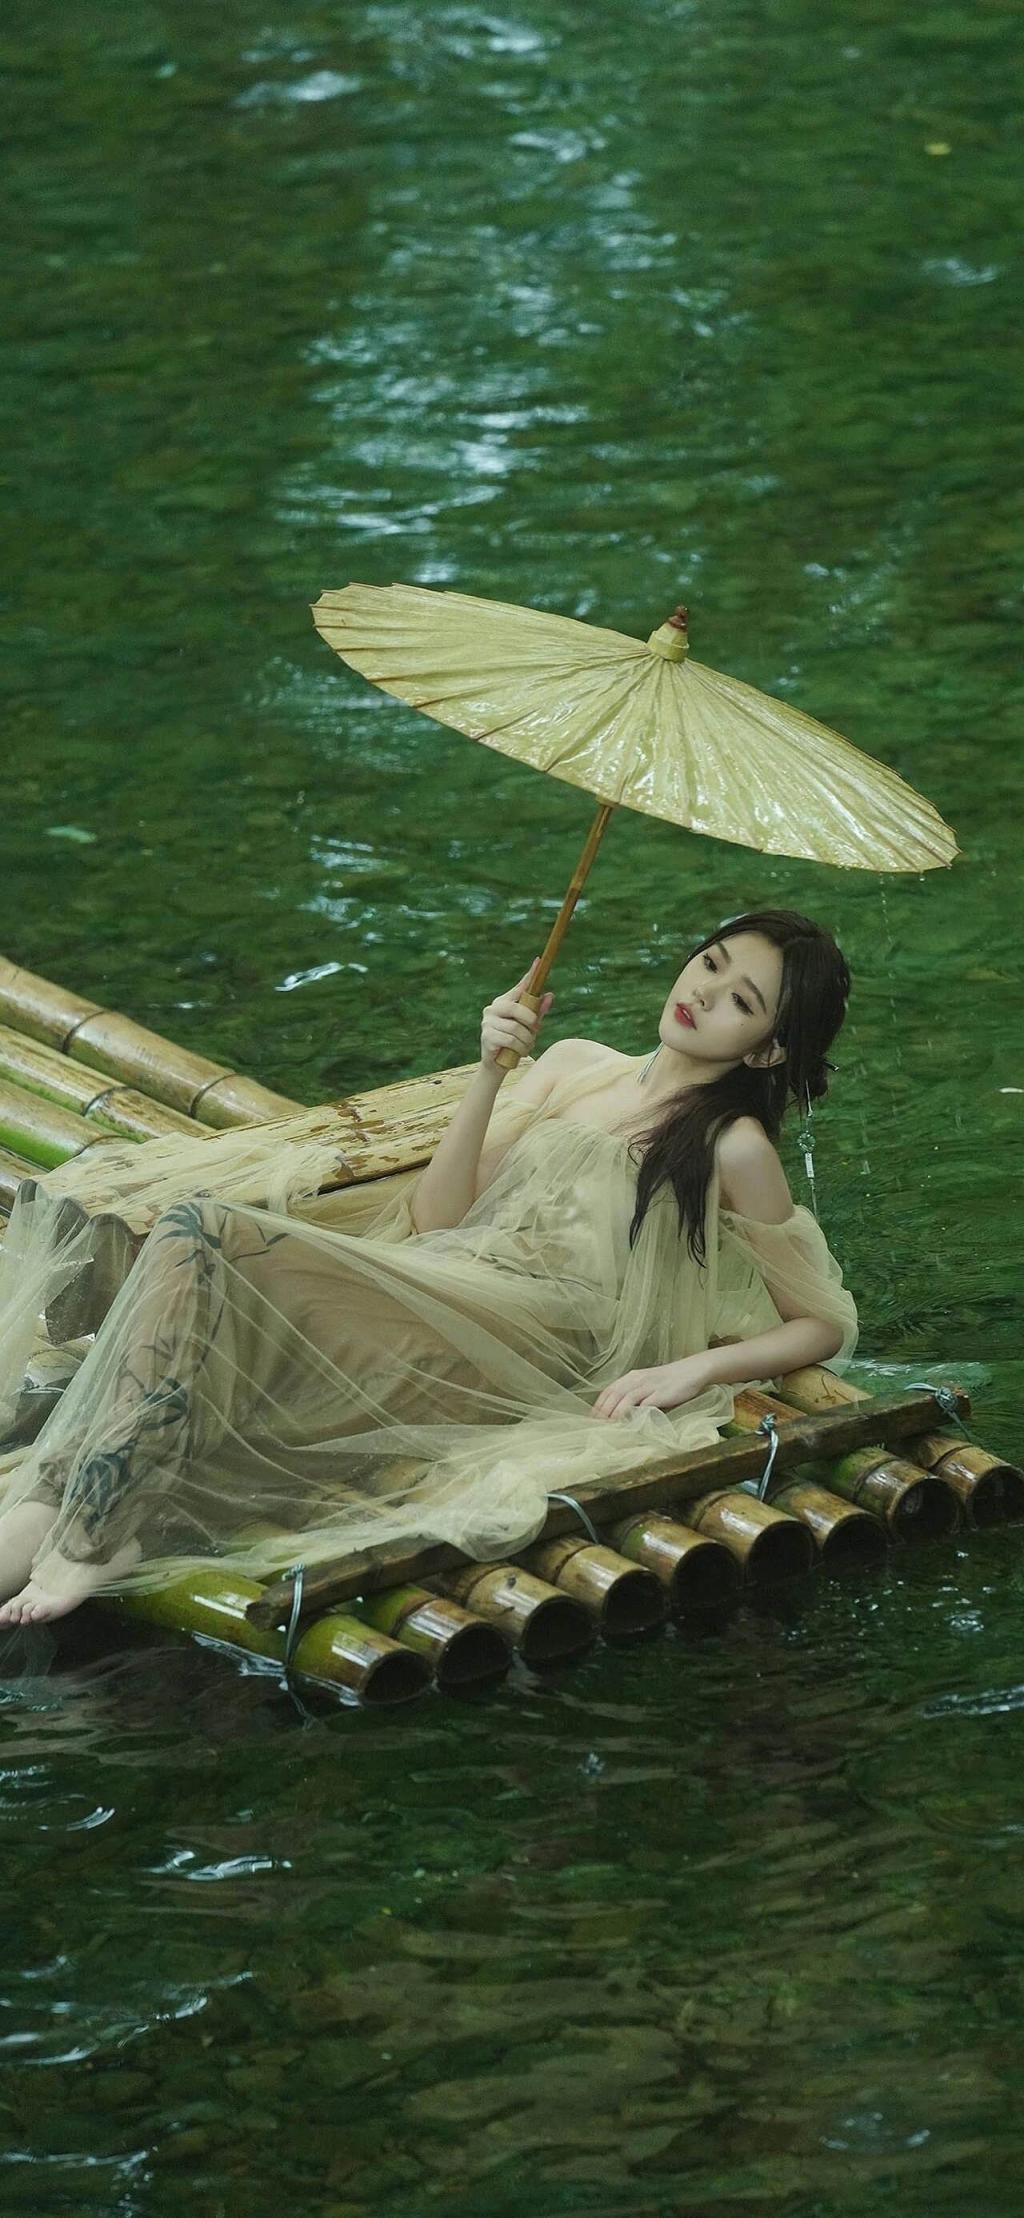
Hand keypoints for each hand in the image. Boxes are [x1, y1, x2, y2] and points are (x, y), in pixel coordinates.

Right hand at [480, 959, 553, 1071]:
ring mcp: (488, 1023)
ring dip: (527, 1041)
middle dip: (530, 1021)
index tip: (539, 961)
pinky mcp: (487, 1037)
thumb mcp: (529, 1028)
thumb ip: (538, 1012)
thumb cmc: (514, 1043)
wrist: (496, 1065)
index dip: (529, 975)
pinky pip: (511, 1040)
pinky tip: (519, 1052)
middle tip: (534, 1030)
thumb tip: (550, 995)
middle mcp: (493, 1009)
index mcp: (504, 1002)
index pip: (519, 987)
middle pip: (517, 1008)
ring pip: (516, 1028)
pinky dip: (520, 1048)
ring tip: (526, 1047)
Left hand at [590, 1353, 715, 1421]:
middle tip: (595, 1426)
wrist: (691, 1371)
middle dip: (602, 1411)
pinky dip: (635, 1415)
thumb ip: (635, 1395)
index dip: (598, 1405)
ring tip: (607, 1427)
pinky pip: (644, 1405)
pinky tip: (629, 1425)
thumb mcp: (648, 1384)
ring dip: (614, 1414)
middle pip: (613, 1395)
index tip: (591, 1419)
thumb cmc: (670, 1381)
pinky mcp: (660, 1394)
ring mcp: (648, 1386)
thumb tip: (620, 1413)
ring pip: (625, 1399)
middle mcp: (637, 1379)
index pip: (609, 1390)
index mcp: (631, 1377)